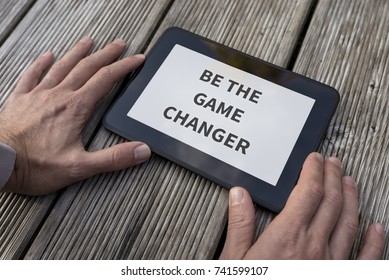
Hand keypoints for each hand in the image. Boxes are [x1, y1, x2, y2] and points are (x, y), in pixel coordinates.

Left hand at [0, 37, 150, 194]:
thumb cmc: (35, 166)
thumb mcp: (81, 167)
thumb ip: (114, 158)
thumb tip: (142, 150)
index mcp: (75, 108)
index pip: (106, 80)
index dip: (124, 67)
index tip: (136, 59)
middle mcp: (59, 96)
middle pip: (87, 67)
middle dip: (107, 54)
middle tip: (119, 44)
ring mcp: (38, 95)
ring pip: (63, 66)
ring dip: (78, 53)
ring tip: (89, 42)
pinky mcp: (21, 99)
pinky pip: (32, 75)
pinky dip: (41, 63)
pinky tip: (47, 56)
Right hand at [220, 152, 384, 258]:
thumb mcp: (234, 260)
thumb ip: (240, 225)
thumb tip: (239, 195)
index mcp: (287, 238)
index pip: (308, 193)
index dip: (313, 171)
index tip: (313, 159)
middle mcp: (314, 248)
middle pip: (330, 202)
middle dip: (332, 176)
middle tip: (332, 162)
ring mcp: (331, 265)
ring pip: (349, 223)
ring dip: (351, 198)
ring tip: (349, 181)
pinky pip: (366, 259)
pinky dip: (374, 240)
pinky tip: (377, 226)